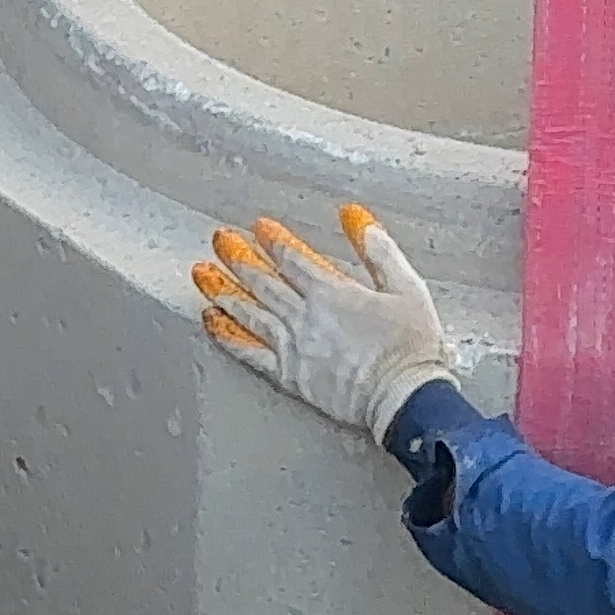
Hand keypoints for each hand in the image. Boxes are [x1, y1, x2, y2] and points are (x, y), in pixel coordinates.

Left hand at [193, 204, 452, 445]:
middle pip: (263, 281)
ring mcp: (293, 347)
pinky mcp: (289, 376)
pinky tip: (212, 322)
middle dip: (239, 256)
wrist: (404, 398)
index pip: (293, 258)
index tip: (259, 227)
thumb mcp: (407, 288)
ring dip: (223, 290)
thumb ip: (378, 250)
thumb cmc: (412, 347)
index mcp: (333, 292)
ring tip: (202, 273)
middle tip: (220, 240)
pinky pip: (249, 353)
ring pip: (249, 312)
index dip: (273, 240)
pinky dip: (227, 335)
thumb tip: (354, 217)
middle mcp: (305, 317)